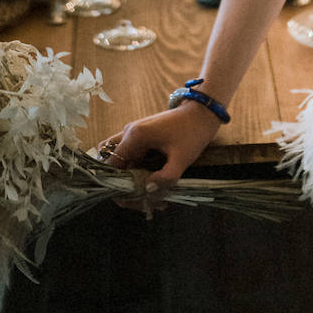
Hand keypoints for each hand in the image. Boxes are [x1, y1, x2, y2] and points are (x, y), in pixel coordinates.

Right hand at [100, 101, 221, 191]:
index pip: (111, 166)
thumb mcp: (183, 159)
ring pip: (121, 163)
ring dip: (131, 181)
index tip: (136, 200)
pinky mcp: (140, 137)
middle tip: (143, 200)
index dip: (119, 187)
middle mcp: (128, 133)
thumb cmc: (192, 133)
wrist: (201, 112)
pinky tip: (155, 187)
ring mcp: (133, 134)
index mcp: (135, 136)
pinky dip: (138, 174)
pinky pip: (131, 158)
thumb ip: (166, 178)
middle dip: (123, 186)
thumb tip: (147, 190)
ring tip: (151, 197)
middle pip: (111, 164)